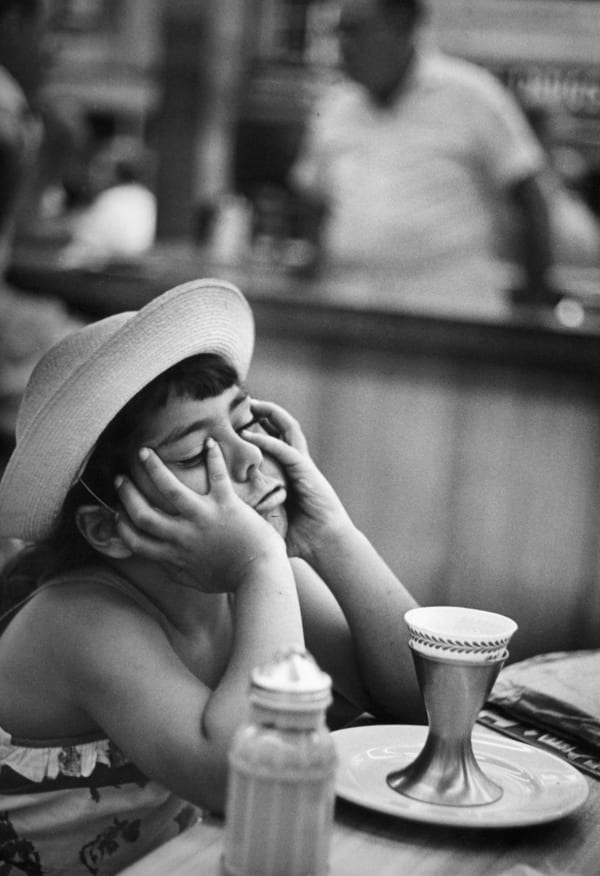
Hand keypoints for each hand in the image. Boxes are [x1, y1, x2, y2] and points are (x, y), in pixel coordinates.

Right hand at [114, 438, 286, 592]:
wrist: (260, 574)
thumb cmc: (230, 578)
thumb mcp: (194, 580)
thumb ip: (173, 569)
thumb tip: (158, 561)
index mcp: (174, 555)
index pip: (136, 540)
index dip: (121, 525)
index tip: (116, 511)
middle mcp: (183, 536)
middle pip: (143, 513)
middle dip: (127, 493)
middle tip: (121, 478)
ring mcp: (203, 518)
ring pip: (169, 488)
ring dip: (153, 468)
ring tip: (144, 452)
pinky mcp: (225, 504)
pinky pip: (217, 475)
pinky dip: (214, 457)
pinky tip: (209, 441)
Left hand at [244, 401, 352, 560]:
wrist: (325, 544)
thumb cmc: (298, 537)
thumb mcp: (268, 519)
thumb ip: (251, 511)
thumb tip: (224, 516)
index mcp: (290, 471)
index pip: (276, 440)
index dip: (261, 425)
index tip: (239, 418)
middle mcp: (297, 462)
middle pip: (284, 426)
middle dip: (266, 411)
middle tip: (244, 401)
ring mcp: (302, 464)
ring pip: (288, 428)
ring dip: (270, 413)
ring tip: (251, 404)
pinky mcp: (306, 471)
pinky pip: (285, 449)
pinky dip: (268, 440)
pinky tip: (250, 434)